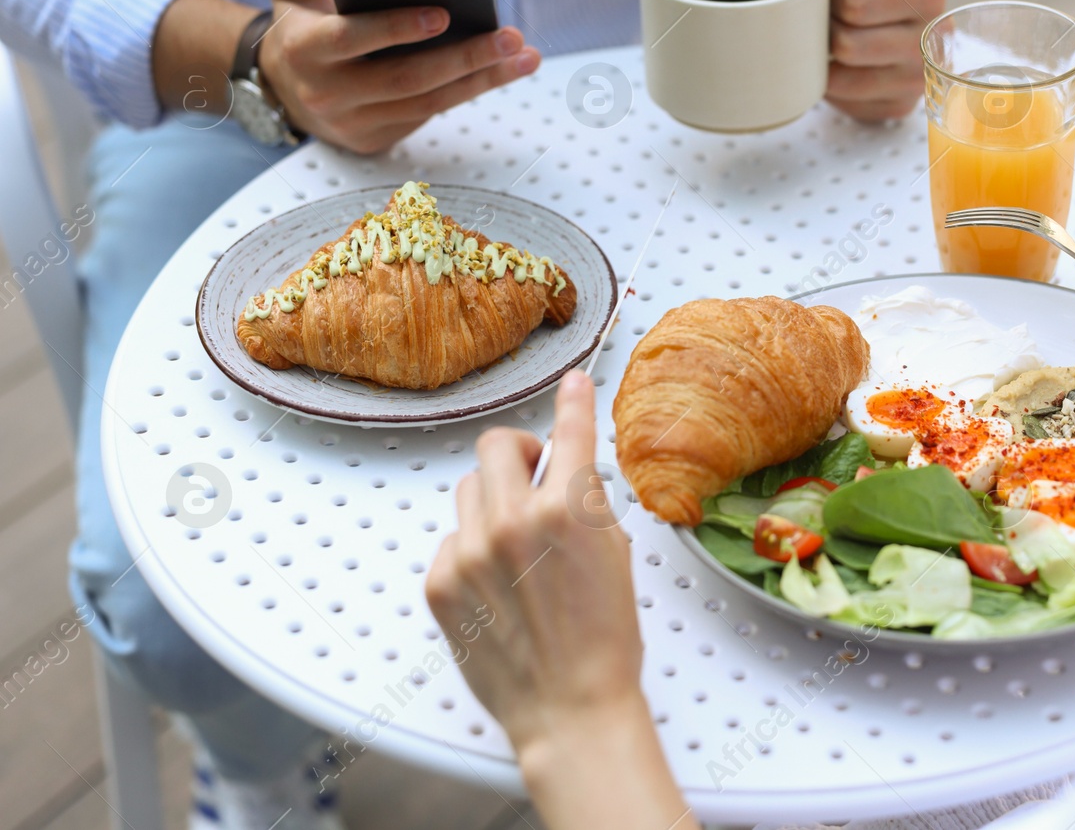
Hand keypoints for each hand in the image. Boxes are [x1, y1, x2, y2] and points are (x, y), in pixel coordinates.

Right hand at [258, 0, 540, 153]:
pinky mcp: (376, 139)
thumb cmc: (298, 19)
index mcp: (304, 49)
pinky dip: (467, 90)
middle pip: (406, 79)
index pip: (351, 39)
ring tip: (523, 56)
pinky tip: (501, 69)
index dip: (396, 29)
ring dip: (482, 80)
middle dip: (464, 57)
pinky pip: (429, 112)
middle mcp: (328, 92)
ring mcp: (354, 122)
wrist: (280, 83)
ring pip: (428, 102)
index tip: (442, 15)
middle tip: (509, 37)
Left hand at [425, 372, 692, 829]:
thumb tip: (571, 466)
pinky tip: (498, 587)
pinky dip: (472, 551)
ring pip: (468, 491)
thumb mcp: (615, 555)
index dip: (572, 401)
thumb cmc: (604, 641)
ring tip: (516, 545)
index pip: (570, 432)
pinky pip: (451, 540)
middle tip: (534, 474)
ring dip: (492, 501)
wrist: (569, 708)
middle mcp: (514, 522)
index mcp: (568, 511)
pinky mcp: (442, 583)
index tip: (572, 383)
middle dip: (518, 453)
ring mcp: (470, 553)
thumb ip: (588, 503)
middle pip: (496, 447)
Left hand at [820, 0, 944, 121]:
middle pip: (848, 46)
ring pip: (843, 82)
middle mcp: (932, 43)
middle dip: (827, 29)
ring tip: (837, 36)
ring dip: (826, 59)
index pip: (855, 4)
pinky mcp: (898, 108)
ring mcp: (918, 82)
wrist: (885, 1)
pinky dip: (835, 85)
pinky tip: (846, 63)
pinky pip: (845, 104)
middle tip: (832, 16)